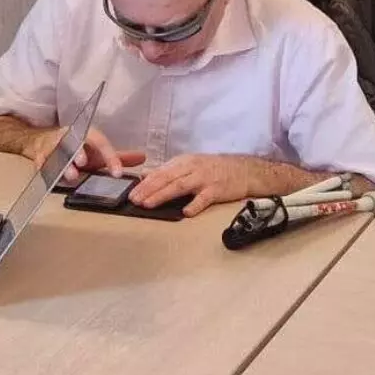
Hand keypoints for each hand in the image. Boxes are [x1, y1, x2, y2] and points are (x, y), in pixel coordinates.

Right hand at [26, 127, 145, 186]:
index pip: (100, 143)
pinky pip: (41, 160)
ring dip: (64, 164)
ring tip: (71, 175)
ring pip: (58, 152)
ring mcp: (54, 145)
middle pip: (75, 143)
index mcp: (86, 135)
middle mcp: (70, 137)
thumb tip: (143, 157)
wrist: (46, 141)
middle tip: (84, 162)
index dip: (110, 157)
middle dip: (79, 152)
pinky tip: (48, 174)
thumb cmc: (76, 148)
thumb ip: (117, 157)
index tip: (117, 172)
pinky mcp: (41, 154)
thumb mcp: (96, 152)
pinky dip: (44, 167)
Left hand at [128, 154, 251, 216]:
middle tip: (135, 200)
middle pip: (166, 179)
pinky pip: (204, 198)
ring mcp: (204, 179)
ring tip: (149, 204)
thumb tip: (146, 176)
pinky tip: (185, 212)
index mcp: (182, 162)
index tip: (132, 194)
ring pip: (179, 186)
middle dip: (148, 190)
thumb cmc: (213, 169)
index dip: (144, 184)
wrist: (243, 169)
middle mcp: (191, 168)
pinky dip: (194, 205)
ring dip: (162, 195)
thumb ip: (168, 171)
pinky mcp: (217, 190)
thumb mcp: (189, 165)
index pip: (159, 173)